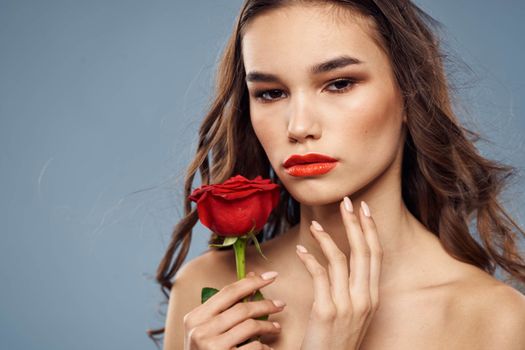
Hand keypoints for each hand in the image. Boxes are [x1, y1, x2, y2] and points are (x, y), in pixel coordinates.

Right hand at [183, 271, 284, 349]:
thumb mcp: (208, 328)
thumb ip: (226, 306)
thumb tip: (252, 276)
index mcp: (194, 318)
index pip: (227, 292)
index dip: (251, 282)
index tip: (271, 276)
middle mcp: (200, 331)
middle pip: (242, 309)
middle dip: (266, 304)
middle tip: (281, 305)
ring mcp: (212, 348)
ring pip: (250, 326)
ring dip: (268, 325)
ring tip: (276, 327)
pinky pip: (253, 347)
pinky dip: (264, 346)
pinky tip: (267, 347)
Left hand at [296, 197, 382, 349]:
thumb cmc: (336, 340)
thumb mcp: (354, 314)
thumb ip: (353, 289)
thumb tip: (344, 263)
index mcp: (372, 298)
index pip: (376, 256)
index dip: (370, 230)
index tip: (364, 209)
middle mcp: (364, 299)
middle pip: (363, 252)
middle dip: (355, 224)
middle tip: (346, 202)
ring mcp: (347, 306)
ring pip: (341, 260)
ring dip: (327, 238)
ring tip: (314, 225)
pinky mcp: (326, 311)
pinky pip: (320, 275)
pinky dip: (310, 258)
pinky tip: (301, 250)